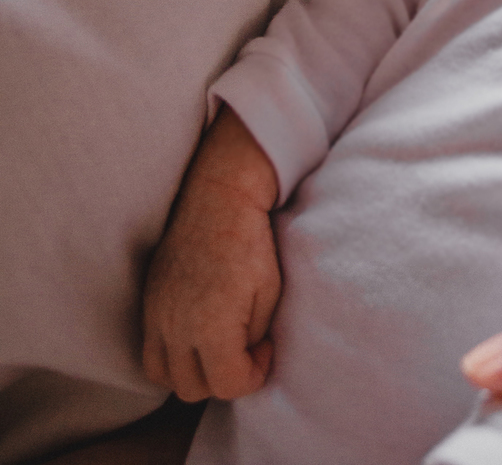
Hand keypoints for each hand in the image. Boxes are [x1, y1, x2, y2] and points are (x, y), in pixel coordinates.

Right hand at [142, 107, 281, 402]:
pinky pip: (150, 352)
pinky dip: (171, 357)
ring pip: (165, 376)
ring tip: (219, 348)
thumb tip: (247, 355)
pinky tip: (196, 337)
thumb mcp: (269, 290)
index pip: (228, 385)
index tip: (265, 348)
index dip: (253, 375)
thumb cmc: (251, 240)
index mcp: (211, 325)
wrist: (217, 197)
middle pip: (193, 388)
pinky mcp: (148, 301)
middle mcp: (175, 326)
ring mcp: (156, 314)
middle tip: (244, 350)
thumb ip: (255, 335)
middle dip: (223, 378)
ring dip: (192, 373)